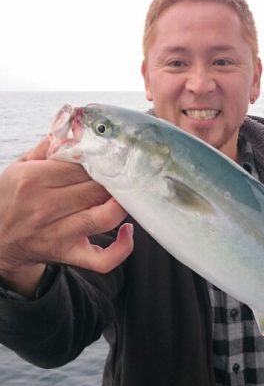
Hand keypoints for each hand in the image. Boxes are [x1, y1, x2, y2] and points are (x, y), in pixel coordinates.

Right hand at [0, 137, 133, 294]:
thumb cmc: (14, 198)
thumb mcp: (20, 166)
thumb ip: (47, 146)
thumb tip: (74, 126)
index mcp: (33, 180)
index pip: (82, 165)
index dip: (100, 161)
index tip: (108, 159)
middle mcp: (46, 207)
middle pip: (97, 188)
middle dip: (113, 180)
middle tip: (121, 175)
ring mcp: (59, 233)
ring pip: (106, 216)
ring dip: (121, 204)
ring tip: (124, 195)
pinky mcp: (70, 254)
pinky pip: (104, 259)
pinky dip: (122, 247)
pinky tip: (127, 230)